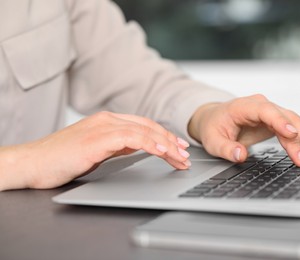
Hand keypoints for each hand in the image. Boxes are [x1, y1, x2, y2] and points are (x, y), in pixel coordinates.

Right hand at [0, 111, 190, 190]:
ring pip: (144, 131)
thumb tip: (139, 147)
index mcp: (107, 121)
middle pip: (148, 126)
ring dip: (166, 145)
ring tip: (179, 158)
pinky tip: (161, 152)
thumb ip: (118, 145)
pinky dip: (149, 144)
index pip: (144, 125)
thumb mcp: (97, 150)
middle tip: (185, 155)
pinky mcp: (96, 139)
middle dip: (170, 141)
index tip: (178, 147)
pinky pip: (131, 138)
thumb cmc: (62, 159)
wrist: (33, 163)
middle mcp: (107, 120)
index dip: (164, 135)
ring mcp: (102, 127)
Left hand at [188, 94, 299, 166]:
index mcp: (243, 106)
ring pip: (295, 121)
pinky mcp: (277, 120)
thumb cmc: (214, 127)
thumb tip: (240, 155)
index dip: (280, 121)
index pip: (265, 110)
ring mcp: (271, 111)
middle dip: (298, 138)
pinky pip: (295, 126)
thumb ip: (226, 149)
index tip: (291, 134)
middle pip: (286, 117)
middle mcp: (261, 105)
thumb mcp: (212, 141)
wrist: (215, 119)